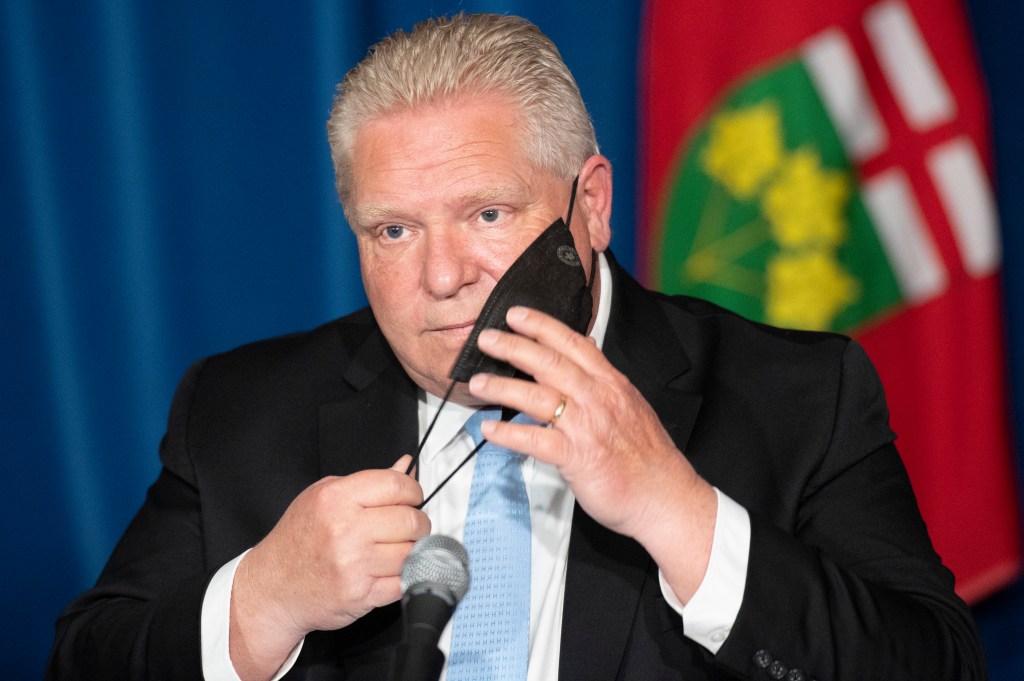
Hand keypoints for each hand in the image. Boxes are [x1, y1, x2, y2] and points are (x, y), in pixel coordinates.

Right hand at [229, 455, 429, 680]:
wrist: (272, 587)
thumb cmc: (297, 540)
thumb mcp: (323, 497)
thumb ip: (368, 482)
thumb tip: (406, 466)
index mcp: (335, 499)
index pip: (396, 485)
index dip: (413, 490)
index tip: (413, 498)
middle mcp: (345, 530)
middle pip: (410, 520)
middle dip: (417, 522)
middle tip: (409, 526)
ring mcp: (353, 564)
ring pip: (411, 552)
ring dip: (412, 550)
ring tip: (398, 548)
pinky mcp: (361, 595)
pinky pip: (404, 581)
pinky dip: (405, 575)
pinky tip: (391, 569)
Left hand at [468, 306, 716, 600]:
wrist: (665, 496)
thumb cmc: (647, 456)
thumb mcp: (630, 404)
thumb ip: (603, 381)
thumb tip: (584, 354)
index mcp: (611, 383)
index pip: (573, 342)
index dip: (542, 325)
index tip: (516, 315)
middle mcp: (598, 398)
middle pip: (548, 362)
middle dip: (513, 347)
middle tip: (486, 339)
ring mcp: (587, 427)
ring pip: (537, 396)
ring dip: (502, 387)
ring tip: (478, 383)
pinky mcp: (578, 457)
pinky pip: (535, 440)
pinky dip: (508, 433)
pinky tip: (490, 429)